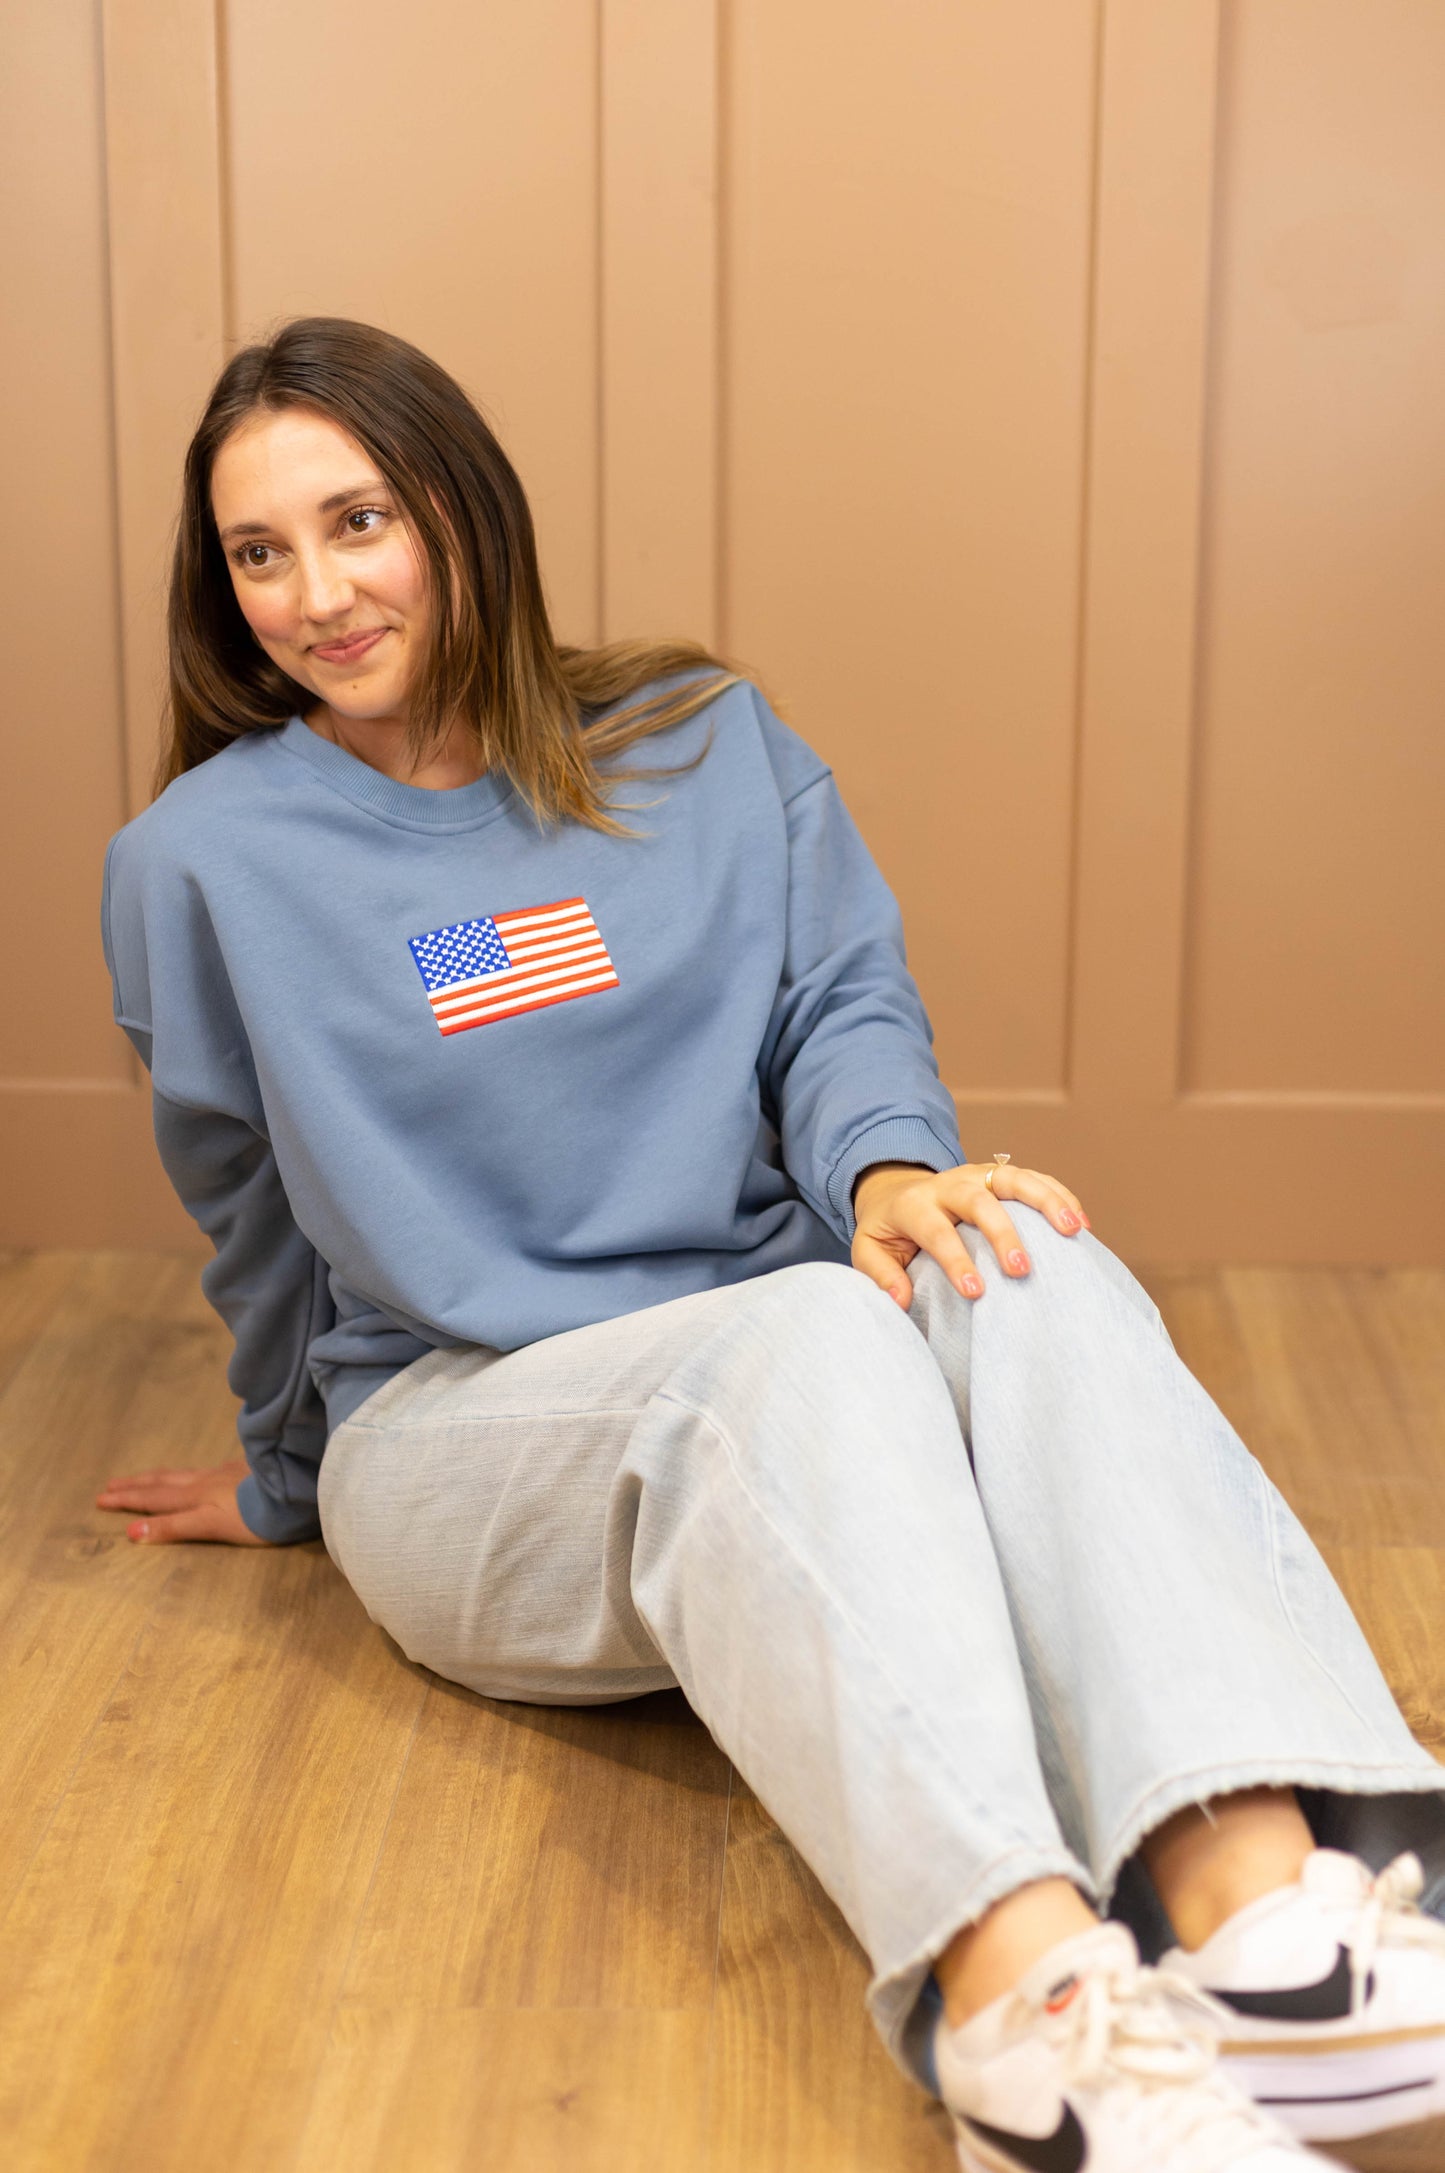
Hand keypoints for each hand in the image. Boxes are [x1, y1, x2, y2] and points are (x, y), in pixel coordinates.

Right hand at [94, 1456, 269, 1545]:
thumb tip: (132, 1533)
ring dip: (158, 1477)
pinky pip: (208, 1470)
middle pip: (164, 1482)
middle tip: (110, 1485)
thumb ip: (174, 1527)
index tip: (101, 1498)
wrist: (295, 1490)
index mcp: (196, 1495)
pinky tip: (199, 1473)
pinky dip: (190, 1473)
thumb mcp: (210, 1526)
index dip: (128, 1500)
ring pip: (184, 1474)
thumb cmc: (255, 1516)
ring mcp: (226, 1473)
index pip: (154, 1498)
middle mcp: (206, 1481)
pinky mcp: (245, 1471)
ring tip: (143, 1478)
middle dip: (135, 1486)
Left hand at [850, 1159, 1090, 1309]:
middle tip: (1022, 1268)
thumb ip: (880, 1275)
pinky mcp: (1001, 1176)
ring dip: (1046, 1202)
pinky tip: (1082, 1224)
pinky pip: (1035, 1179)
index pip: (936, 1231)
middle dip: (1003, 1232)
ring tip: (1074, 1231)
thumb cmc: (888, 1232)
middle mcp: (948, 1184)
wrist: (897, 1191)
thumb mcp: (869, 1251)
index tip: (976, 1292)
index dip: (956, 1260)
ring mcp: (978, 1175)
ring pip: (1014, 1178)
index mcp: (913, 1204)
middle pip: (978, 1199)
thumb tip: (900, 1300)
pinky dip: (1060, 1197)